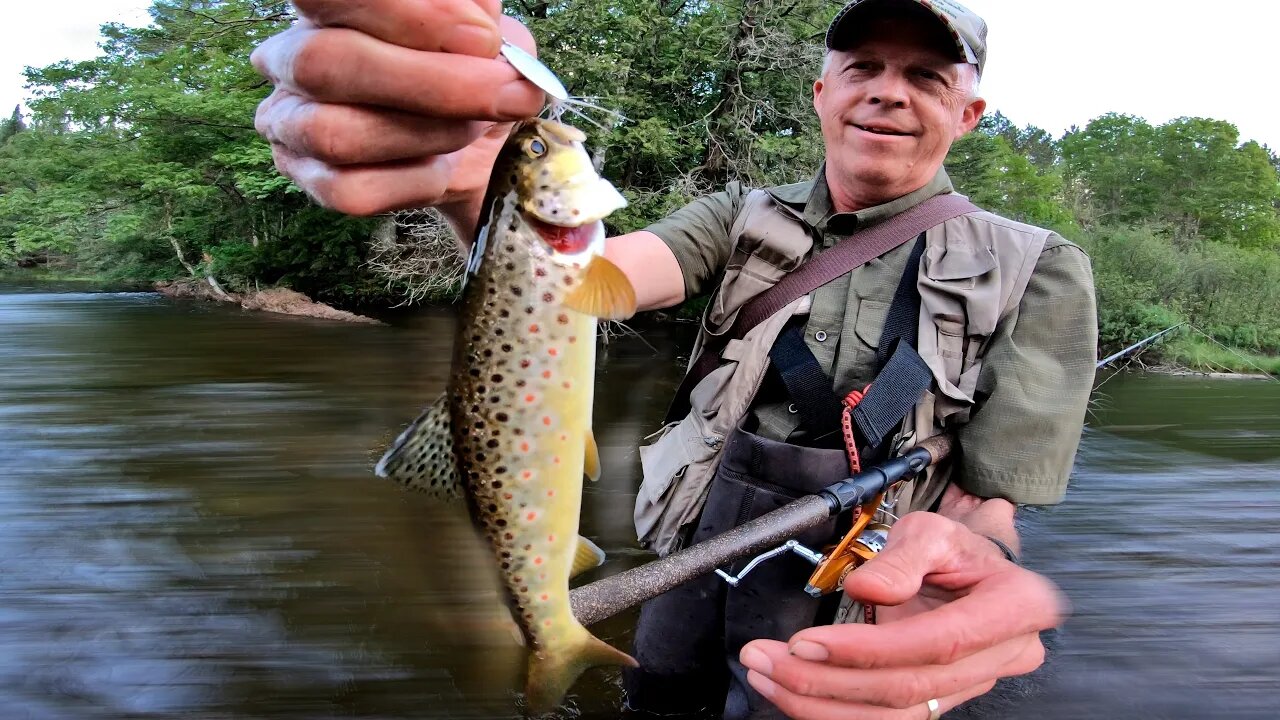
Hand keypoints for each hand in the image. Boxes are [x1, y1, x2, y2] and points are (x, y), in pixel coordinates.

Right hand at [249, 0, 545, 230]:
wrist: (481, 141)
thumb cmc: (473, 69)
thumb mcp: (489, 29)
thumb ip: (476, 15)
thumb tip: (477, 33)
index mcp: (328, 4)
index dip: (402, 13)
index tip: (481, 36)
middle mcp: (292, 54)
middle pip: (325, 62)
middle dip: (433, 83)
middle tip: (508, 93)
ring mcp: (291, 122)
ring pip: (335, 134)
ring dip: (428, 134)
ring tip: (477, 126)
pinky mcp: (312, 180)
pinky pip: (351, 192)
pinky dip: (415, 183)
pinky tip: (444, 167)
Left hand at [739, 511, 1065, 718]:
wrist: (971, 568)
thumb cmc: (955, 547)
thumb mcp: (932, 531)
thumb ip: (901, 559)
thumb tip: (867, 590)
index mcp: (1014, 608)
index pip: (936, 644)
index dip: (867, 650)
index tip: (805, 642)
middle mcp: (1001, 658)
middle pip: (909, 688)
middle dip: (826, 681)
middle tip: (766, 659)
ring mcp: (970, 687)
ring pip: (893, 716)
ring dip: (819, 704)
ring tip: (766, 674)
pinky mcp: (939, 702)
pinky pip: (885, 719)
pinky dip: (832, 711)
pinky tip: (791, 692)